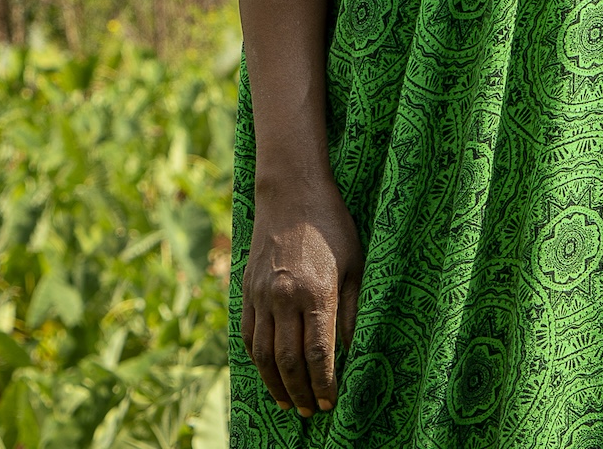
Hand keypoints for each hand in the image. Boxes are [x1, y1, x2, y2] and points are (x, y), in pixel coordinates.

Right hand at [243, 173, 363, 418]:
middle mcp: (284, 297)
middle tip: (312, 412)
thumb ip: (352, 311)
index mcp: (316, 292)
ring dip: (276, 384)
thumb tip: (352, 352)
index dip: (324, 384)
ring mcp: (261, 294)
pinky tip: (269, 373)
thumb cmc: (332, 225)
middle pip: (289, 361)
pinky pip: (249, 334)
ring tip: (289, 403)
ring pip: (263, 354)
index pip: (319, 354)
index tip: (331, 403)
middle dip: (301, 392)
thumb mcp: (356, 265)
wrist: (291, 191)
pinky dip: (257, 360)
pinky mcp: (247, 289)